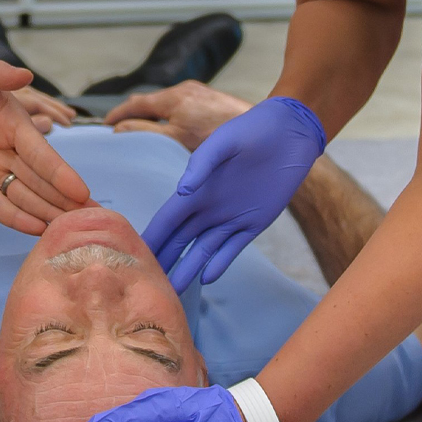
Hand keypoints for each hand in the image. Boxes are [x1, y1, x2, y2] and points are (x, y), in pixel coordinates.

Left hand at [0, 53, 91, 233]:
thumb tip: (24, 74)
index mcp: (15, 125)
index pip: (42, 154)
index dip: (61, 174)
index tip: (82, 192)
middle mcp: (10, 150)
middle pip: (41, 181)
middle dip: (64, 200)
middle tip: (91, 220)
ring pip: (24, 196)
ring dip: (46, 213)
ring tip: (67, 232)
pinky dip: (16, 218)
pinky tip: (36, 230)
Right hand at [104, 81, 251, 150]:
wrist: (264, 132)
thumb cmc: (220, 138)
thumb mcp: (176, 140)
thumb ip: (145, 132)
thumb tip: (119, 130)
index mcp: (173, 98)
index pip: (135, 103)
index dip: (117, 114)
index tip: (105, 126)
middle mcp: (185, 89)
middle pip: (150, 100)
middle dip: (133, 113)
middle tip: (119, 130)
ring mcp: (199, 92)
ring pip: (166, 103)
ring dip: (153, 115)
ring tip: (145, 132)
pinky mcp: (211, 99)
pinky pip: (181, 105)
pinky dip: (169, 115)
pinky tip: (173, 131)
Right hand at [140, 96, 326, 290]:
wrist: (289, 133)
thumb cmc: (252, 130)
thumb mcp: (224, 142)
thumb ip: (203, 163)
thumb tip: (182, 190)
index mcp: (196, 189)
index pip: (166, 220)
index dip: (151, 237)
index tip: (132, 257)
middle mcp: (208, 207)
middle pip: (180, 240)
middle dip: (164, 261)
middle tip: (146, 286)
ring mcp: (230, 218)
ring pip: (203, 250)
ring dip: (188, 269)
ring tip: (173, 291)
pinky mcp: (253, 224)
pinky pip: (232, 249)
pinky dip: (219, 264)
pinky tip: (206, 279)